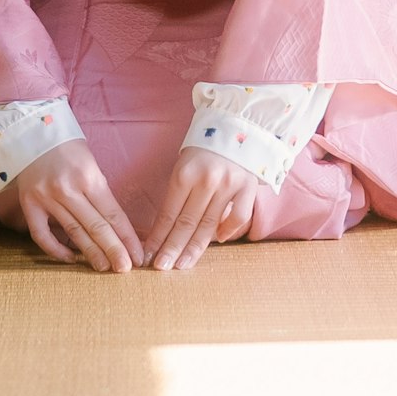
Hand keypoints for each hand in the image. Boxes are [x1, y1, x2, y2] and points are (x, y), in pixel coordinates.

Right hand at [0, 138, 141, 272]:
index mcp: (88, 176)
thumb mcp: (91, 163)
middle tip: (125, 269)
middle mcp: (67, 188)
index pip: (112, 214)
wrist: (32, 132)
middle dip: (113, 250)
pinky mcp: (29, 204)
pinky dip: (55, 249)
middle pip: (95, 226)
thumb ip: (100, 192)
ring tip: (104, 268)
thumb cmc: (67, 147)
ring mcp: (46, 198)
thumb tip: (118, 226)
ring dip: (90, 253)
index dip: (126, 237)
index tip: (137, 255)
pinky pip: (42, 234)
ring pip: (73, 232)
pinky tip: (70, 259)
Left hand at [147, 145, 269, 271]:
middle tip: (160, 267)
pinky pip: (238, 216)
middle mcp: (206, 180)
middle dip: (172, 248)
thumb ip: (178, 194)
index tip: (148, 254)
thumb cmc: (205, 150)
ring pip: (209, 224)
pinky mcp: (248, 187)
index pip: (168, 213)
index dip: (157, 237)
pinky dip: (228, 230)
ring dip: (194, 248)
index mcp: (184, 174)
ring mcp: (229, 185)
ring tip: (182, 265)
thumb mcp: (184, 166)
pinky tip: (217, 240)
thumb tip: (164, 229)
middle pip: (186, 223)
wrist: (238, 128)